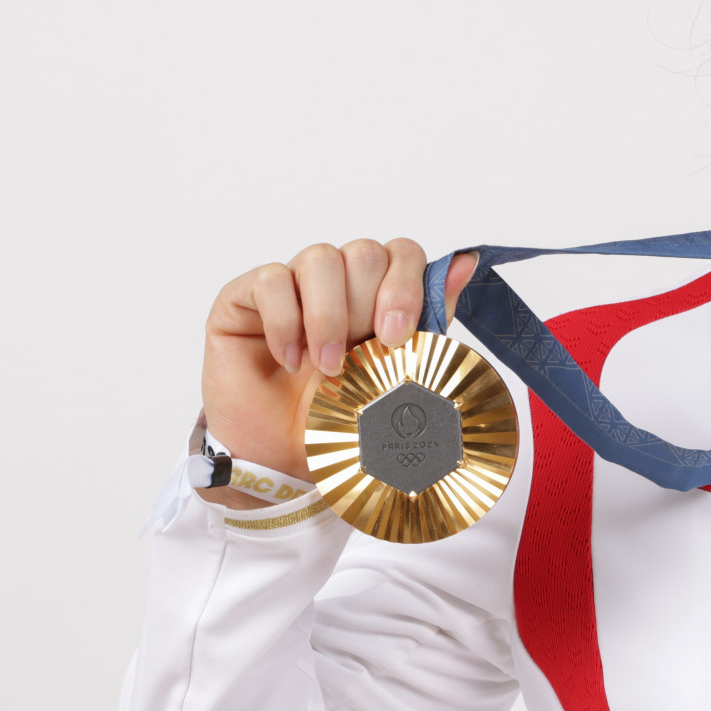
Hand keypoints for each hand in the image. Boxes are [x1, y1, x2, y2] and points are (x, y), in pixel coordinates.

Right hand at [201, 240, 478, 482]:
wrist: (278, 458)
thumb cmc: (333, 419)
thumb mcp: (391, 377)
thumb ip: (428, 319)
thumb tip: (465, 264)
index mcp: (376, 295)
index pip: (401, 253)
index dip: (405, 285)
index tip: (397, 336)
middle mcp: (336, 283)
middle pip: (364, 252)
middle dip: (368, 304)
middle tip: (360, 356)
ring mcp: (290, 285)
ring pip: (319, 257)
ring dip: (328, 317)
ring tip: (326, 367)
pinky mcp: (245, 296)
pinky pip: (271, 280)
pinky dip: (284, 322)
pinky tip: (287, 360)